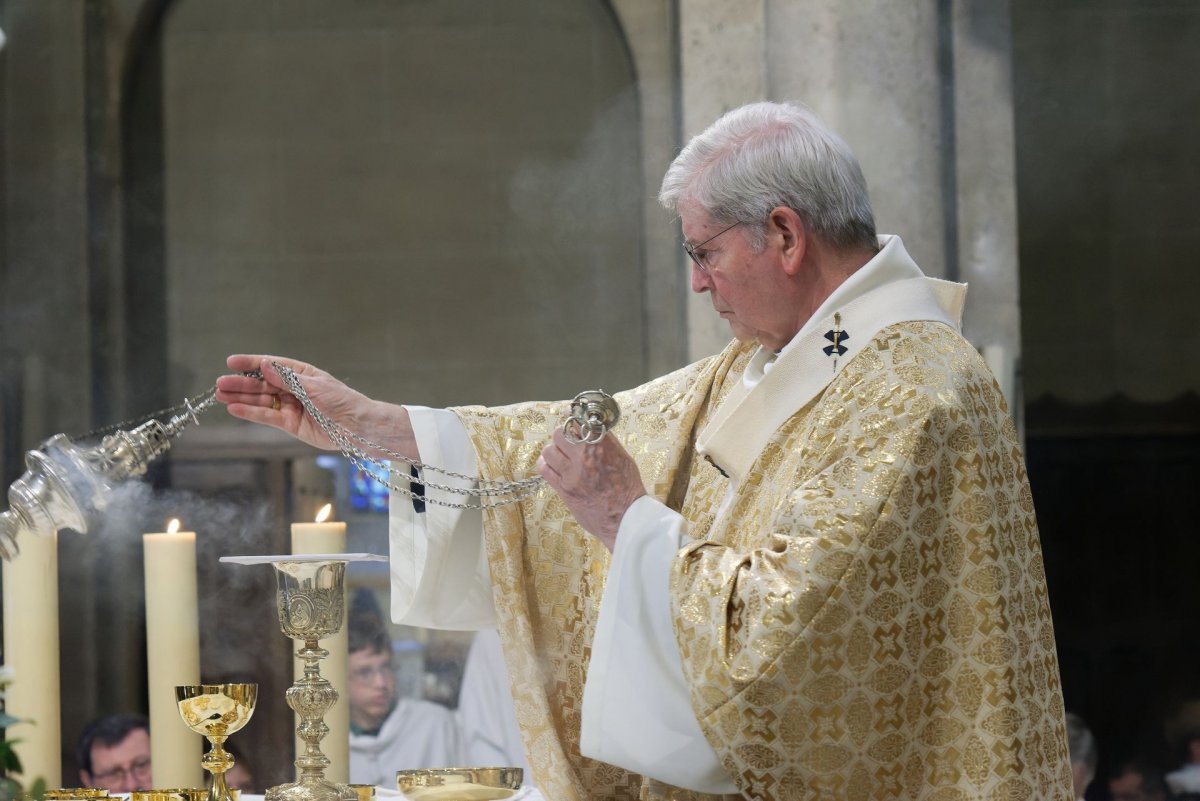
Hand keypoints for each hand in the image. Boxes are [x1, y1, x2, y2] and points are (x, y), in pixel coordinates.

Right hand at [215, 354, 417, 459]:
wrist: (357, 427)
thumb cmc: (342, 401)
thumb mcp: (314, 386)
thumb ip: (288, 379)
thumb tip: (265, 367)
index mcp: (302, 374)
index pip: (272, 366)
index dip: (251, 363)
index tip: (231, 361)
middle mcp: (293, 389)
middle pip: (262, 384)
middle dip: (241, 383)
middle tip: (219, 383)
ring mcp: (291, 406)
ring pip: (261, 401)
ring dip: (241, 398)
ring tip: (219, 395)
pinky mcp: (290, 424)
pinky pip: (267, 417)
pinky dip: (251, 413)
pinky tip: (234, 409)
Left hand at [536, 427, 645, 550]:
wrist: (625, 518)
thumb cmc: (628, 489)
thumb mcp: (624, 458)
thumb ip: (607, 443)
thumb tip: (593, 428)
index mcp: (603, 446)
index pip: (580, 421)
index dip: (573, 417)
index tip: (571, 416)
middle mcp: (585, 457)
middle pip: (560, 433)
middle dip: (563, 434)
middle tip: (567, 439)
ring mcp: (572, 473)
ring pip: (549, 450)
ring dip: (553, 450)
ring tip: (560, 455)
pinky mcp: (564, 489)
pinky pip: (544, 469)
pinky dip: (546, 464)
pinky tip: (552, 466)